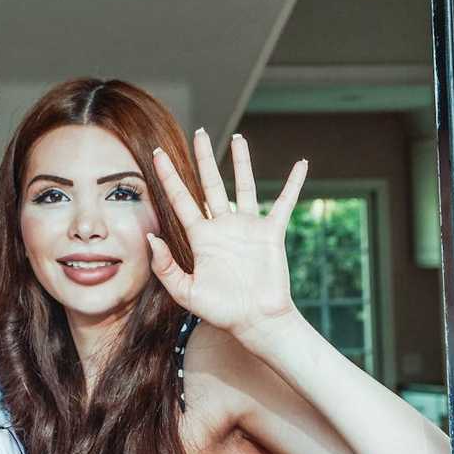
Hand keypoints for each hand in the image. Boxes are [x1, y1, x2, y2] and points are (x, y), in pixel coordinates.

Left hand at [147, 129, 307, 345]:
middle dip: (204, 158)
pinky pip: (285, 202)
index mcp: (201, 238)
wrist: (256, 321)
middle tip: (200, 133)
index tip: (158, 153)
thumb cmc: (221, 311)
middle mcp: (223, 227)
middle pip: (211, 184)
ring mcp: (248, 227)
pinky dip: (294, 183)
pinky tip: (301, 164)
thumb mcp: (185, 292)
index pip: (182, 199)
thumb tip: (152, 236)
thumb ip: (166, 267)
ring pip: (244, 186)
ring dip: (242, 162)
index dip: (169, 176)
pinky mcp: (271, 232)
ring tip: (239, 138)